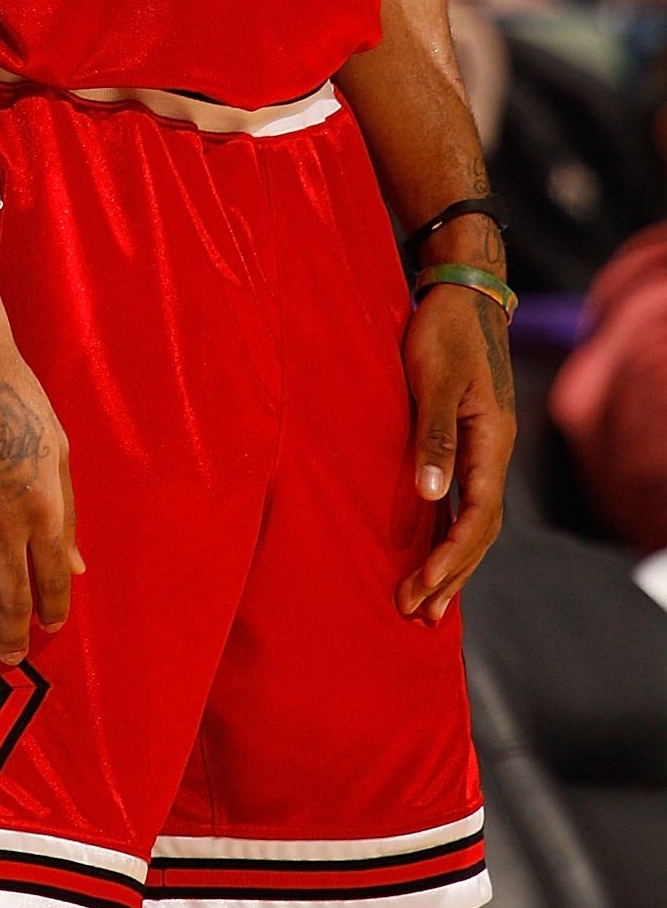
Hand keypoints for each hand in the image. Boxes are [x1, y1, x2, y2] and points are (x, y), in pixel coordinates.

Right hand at [0, 330, 80, 669]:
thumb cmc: (18, 399)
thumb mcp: (57, 453)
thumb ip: (66, 515)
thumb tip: (75, 568)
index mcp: (45, 507)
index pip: (50, 580)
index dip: (50, 613)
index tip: (46, 631)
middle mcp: (6, 522)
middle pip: (10, 598)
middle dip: (12, 637)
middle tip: (10, 661)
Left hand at [397, 284, 513, 622]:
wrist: (462, 292)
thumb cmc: (444, 330)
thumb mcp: (434, 379)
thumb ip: (433, 435)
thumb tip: (431, 495)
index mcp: (490, 442)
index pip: (477, 518)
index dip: (451, 558)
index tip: (422, 588)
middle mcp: (492, 452)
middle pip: (479, 530)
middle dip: (450, 575)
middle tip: (415, 615)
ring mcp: (483, 447)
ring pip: (474, 519)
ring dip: (451, 562)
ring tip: (427, 604)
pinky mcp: (468, 438)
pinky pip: (465, 500)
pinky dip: (450, 532)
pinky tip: (434, 551)